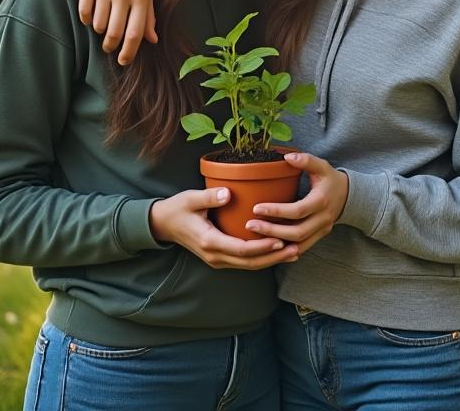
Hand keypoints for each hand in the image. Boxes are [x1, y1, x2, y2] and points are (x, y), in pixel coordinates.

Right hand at [82, 0, 157, 65]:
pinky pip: (84, 11)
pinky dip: (87, 19)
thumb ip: (148, 15)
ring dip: (99, 31)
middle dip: (110, 46)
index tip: (123, 61)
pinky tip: (91, 16)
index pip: (136, 32)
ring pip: (98, 24)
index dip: (129, 52)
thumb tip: (152, 40)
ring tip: (103, 25)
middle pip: (114, 32)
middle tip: (109, 48)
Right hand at [149, 188, 299, 269]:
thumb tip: (228, 193)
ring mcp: (217, 260)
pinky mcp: (220, 258)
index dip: (262, 246)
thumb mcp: (190, 199)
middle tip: (296, 248)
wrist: (163, 224)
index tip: (280, 239)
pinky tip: (277, 251)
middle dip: (274, 257)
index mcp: (209, 241)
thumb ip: (209, 197)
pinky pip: (244, 262)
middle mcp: (214, 256)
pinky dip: (262, 258)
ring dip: (271, 260)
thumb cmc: (178, 208)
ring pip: (249, 265)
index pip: (241, 249)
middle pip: (249, 262)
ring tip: (293, 252)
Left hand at [248, 152, 348, 254]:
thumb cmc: (330, 179)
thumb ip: (306, 160)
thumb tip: (288, 156)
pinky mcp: (319, 236)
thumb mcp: (322, 166)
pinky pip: (302, 248)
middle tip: (250, 225)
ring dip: (277, 243)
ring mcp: (322, 230)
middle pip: (297, 232)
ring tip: (255, 237)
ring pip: (299, 244)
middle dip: (272, 231)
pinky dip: (286, 249)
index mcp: (321, 201)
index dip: (276, 211)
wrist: (349, 196)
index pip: (297, 210)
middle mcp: (323, 219)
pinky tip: (269, 246)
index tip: (256, 208)